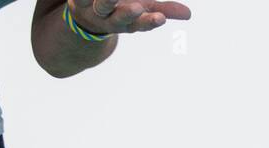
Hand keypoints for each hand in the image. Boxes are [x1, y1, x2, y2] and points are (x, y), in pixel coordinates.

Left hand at [67, 0, 191, 33]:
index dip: (150, 22)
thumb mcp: (144, 10)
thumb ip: (165, 10)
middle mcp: (113, 20)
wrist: (87, 18)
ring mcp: (95, 11)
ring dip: (108, 1)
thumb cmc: (122, 10)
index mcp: (131, 23)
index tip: (160, 17)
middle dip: (128, 13)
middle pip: (121, 19)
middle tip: (136, 7)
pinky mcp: (80, 1)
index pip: (142, 24)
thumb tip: (189, 14)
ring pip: (102, 7)